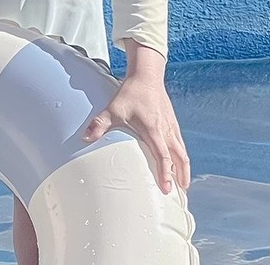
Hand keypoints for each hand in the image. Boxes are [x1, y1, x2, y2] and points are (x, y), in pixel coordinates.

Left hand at [82, 75, 189, 193]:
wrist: (146, 75)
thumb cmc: (131, 93)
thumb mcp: (113, 109)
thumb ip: (100, 124)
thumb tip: (85, 138)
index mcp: (153, 129)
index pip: (163, 155)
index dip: (165, 173)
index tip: (167, 188)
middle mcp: (166, 129)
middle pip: (179, 157)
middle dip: (181, 176)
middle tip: (181, 193)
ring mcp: (171, 125)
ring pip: (182, 150)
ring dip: (184, 167)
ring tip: (182, 183)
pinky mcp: (172, 121)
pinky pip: (180, 142)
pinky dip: (182, 155)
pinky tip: (179, 161)